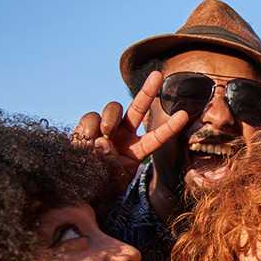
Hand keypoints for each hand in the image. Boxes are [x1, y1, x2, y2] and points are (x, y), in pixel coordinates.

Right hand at [71, 70, 188, 188]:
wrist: (76, 186)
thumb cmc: (99, 186)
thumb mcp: (113, 179)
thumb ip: (111, 161)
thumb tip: (103, 141)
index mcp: (136, 151)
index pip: (156, 138)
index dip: (169, 127)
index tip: (184, 115)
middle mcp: (123, 136)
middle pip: (138, 108)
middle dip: (148, 90)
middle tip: (159, 75)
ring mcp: (106, 129)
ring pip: (114, 108)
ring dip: (110, 118)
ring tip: (104, 136)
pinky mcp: (87, 127)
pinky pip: (91, 117)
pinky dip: (89, 127)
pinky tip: (85, 140)